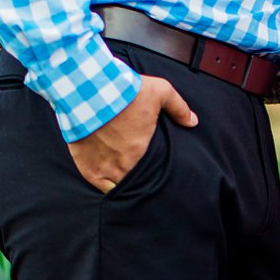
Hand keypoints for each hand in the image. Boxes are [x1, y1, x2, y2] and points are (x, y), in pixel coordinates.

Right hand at [67, 74, 194, 191]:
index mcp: (140, 151)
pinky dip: (102, 183)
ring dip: (119, 182)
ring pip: (116, 188)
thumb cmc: (123, 92)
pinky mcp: (87, 167)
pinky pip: (97, 186)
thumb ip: (178, 107)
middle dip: (136, 178)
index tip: (150, 166)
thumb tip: (193, 121)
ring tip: (120, 175)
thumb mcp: (159, 91)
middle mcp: (123, 165)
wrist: (88, 92)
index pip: (151, 174)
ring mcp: (104, 169)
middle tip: (136, 169)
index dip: (151, 172)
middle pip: (133, 182)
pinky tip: (105, 176)